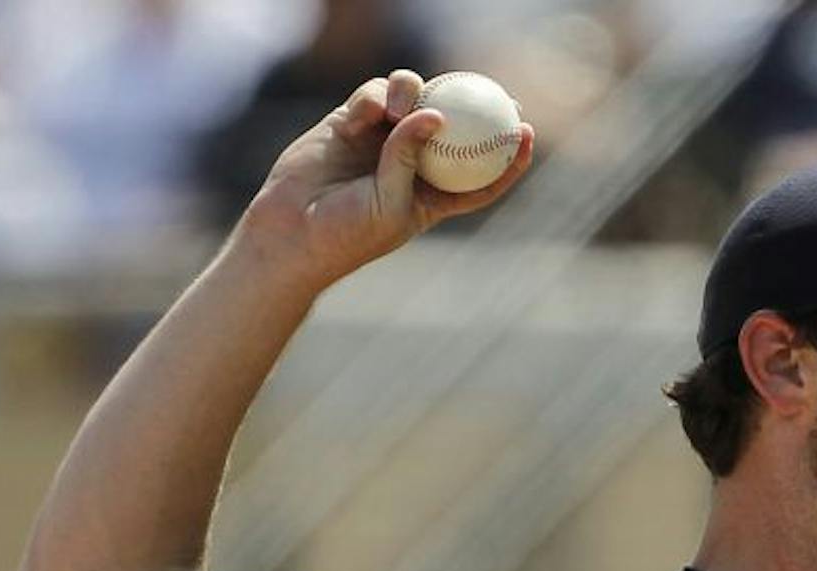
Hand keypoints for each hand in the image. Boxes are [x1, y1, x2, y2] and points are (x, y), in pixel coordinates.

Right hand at [233, 70, 535, 291]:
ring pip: (412, 100)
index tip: (526, 133)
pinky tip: (373, 109)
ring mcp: (379, 140)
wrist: (291, 232)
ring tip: (402, 110)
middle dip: (476, 106)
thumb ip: (410, 158)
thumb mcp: (391, 203)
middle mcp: (410, 163)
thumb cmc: (347, 234)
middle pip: (452, 127)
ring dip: (414, 93)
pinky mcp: (349, 123)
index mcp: (432, 195)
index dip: (507, 156)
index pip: (481, 175)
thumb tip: (435, 113)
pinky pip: (372, 96)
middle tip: (496, 91)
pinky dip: (376, 96)